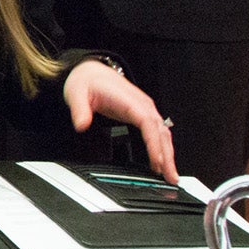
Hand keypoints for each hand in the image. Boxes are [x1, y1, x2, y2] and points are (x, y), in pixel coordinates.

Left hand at [61, 61, 177, 183]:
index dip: (154, 143)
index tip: (157, 160)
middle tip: (171, 176)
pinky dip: (162, 147)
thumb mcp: (76, 94)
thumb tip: (81, 124)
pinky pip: (157, 132)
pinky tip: (161, 161)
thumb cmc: (87, 82)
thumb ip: (80, 110)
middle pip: (161, 131)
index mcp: (128, 100)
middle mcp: (141, 104)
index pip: (148, 123)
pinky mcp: (142, 113)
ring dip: (168, 154)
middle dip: (167, 155)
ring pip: (163, 133)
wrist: (90, 72)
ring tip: (171, 175)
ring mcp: (144, 109)